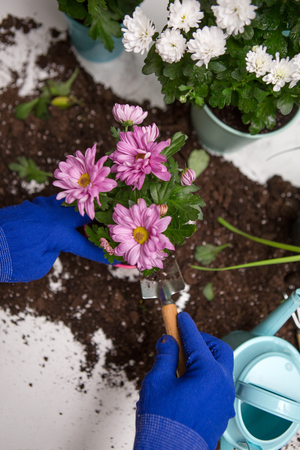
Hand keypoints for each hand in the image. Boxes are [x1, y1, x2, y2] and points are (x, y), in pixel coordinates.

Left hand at [0, 195, 112, 281]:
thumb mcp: (39, 266)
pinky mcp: (28, 206)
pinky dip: (60, 211)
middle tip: (107, 226)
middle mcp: (53, 215)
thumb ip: (54, 251)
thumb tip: (54, 242)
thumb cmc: (10, 260)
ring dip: (78, 213)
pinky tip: (60, 217)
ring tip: (86, 219)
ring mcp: (40, 207)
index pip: (87, 245)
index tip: (116, 257)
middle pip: (84, 214)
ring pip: (68, 205)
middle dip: (97, 221)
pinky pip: (51, 205)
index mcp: (59, 232)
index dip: (102, 252)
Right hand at [135, 312, 234, 449]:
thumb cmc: (162, 422)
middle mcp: (222, 385)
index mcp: (209, 374)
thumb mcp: (157, 381)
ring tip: (180, 362)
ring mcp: (224, 400)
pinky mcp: (220, 412)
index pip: (196, 340)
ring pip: (219, 369)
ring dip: (203, 359)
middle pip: (219, 351)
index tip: (179, 316)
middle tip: (183, 340)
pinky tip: (186, 381)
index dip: (185, 325)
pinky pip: (216, 385)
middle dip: (202, 341)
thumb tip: (168, 341)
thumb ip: (165, 355)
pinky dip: (204, 376)